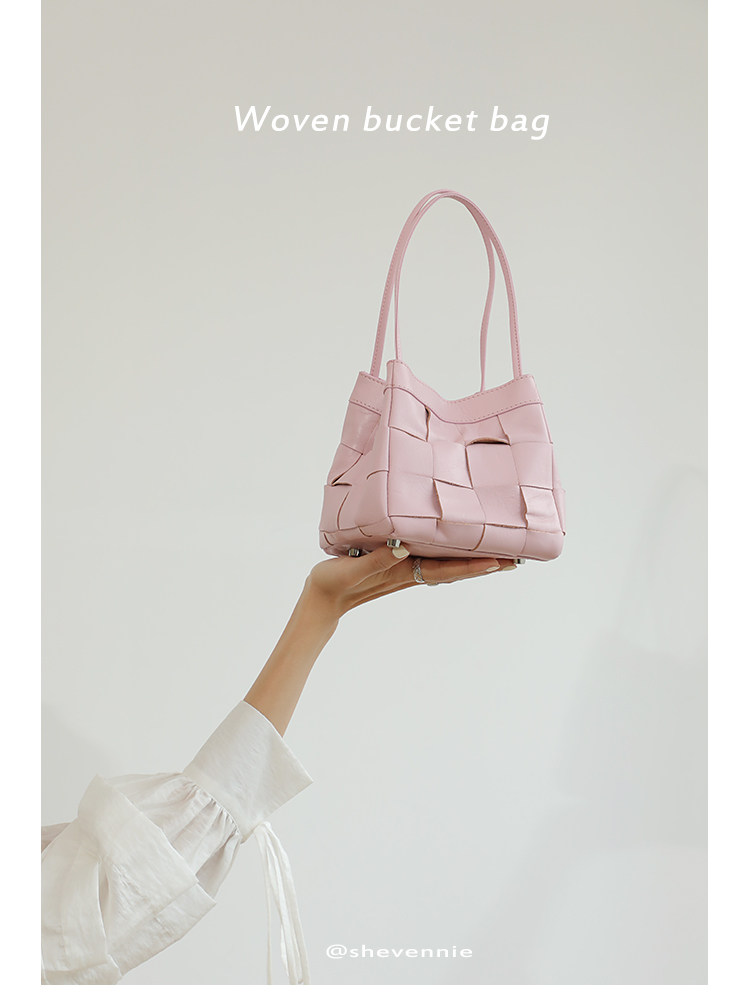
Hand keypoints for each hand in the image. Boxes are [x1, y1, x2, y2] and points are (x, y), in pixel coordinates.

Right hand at [305, 544, 516, 619]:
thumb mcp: (352, 570)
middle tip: (516, 559)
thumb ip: (377, 560)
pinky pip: (432, 561)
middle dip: (485, 564)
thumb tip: (405, 548)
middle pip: (456, 569)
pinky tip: (457, 548)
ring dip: (472, 560)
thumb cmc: (333, 583)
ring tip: (498, 553)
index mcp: (403, 573)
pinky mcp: (397, 567)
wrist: (320, 599)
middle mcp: (410, 572)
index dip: (474, 566)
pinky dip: (451, 556)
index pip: (447, 570)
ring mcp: (405, 571)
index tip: (501, 562)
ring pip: (447, 566)